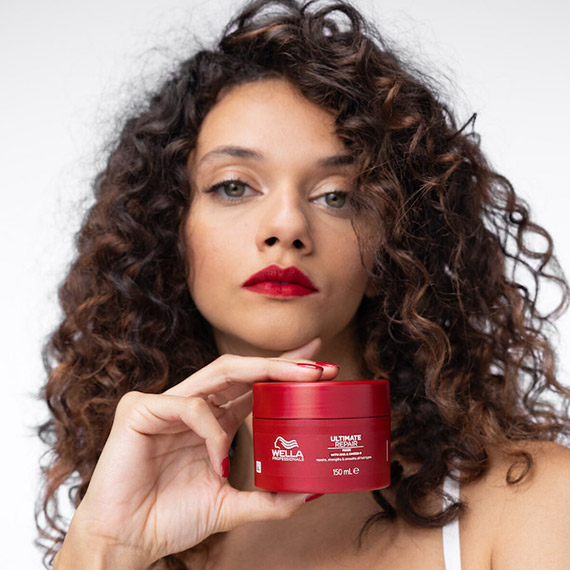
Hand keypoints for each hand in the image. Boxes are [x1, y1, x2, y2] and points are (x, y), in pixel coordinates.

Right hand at [57, 338, 337, 567]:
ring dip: (263, 372)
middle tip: (320, 367)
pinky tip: (218, 460)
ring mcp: (167, 404)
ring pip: (219, 372)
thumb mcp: (230, 506)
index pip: (254, 386)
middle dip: (283, 364)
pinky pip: (189, 407)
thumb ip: (269, 500)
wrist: (126, 542)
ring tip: (300, 380)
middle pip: (242, 370)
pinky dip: (212, 431)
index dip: (285, 371)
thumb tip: (310, 493)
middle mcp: (195, 406)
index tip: (321, 365)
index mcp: (215, 421)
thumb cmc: (171, 519)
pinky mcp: (140, 410)